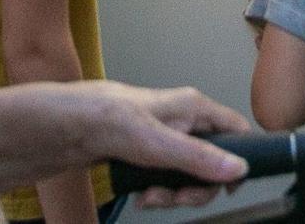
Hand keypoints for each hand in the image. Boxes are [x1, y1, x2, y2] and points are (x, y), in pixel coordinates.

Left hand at [76, 82, 249, 209]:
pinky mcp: (147, 154)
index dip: (240, 159)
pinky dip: (157, 193)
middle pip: (212, 162)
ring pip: (188, 175)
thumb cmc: (106, 118)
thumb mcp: (157, 143)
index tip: (228, 187)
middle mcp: (183, 120)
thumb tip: (238, 169)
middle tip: (178, 199)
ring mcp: (165, 138)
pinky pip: (166, 180)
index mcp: (193, 107)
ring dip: (173, 194)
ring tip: (151, 198)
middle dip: (196, 188)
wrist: (64, 127)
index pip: (237, 130)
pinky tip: (141, 196)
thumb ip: (198, 158)